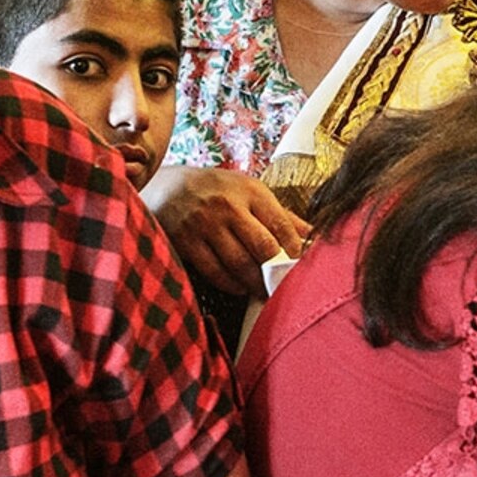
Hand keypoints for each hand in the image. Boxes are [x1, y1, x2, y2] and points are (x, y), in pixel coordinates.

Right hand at [143, 166, 309, 297]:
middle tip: (284, 286)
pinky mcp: (185, 241)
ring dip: (256, 283)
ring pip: (239, 263)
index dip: (295, 251)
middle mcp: (227, 205)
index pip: (282, 226)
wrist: (162, 185)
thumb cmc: (215, 190)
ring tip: (264, 291)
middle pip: (263, 247)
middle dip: (277, 271)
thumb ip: (280, 215)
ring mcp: (204, 224)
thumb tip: (314, 236)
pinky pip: (214, 271)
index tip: (300, 266)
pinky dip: (231, 284)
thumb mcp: (248, 191)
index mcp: (250, 191)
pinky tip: (240, 287)